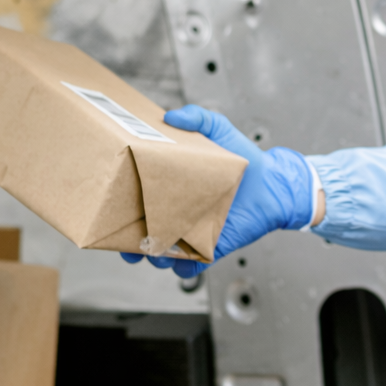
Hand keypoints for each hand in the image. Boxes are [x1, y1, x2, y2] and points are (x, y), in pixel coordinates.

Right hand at [121, 105, 314, 278]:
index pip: (138, 203)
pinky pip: (193, 267)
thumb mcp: (218, 129)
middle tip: (127, 243)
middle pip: (144, 235)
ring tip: (153, 251)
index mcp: (170, 189)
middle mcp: (178, 213)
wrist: (274, 182)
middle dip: (129, 245)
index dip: (122, 210)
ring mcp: (193, 232)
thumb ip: (196, 118)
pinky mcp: (212, 247)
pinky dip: (184, 269)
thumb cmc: (244, 157)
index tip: (112, 211)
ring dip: (153, 257)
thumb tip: (169, 116)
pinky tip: (180, 263)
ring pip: (163, 255)